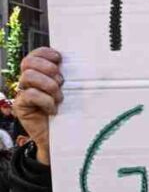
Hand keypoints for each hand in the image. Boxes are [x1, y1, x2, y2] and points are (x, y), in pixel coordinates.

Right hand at [12, 47, 63, 165]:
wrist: (64, 138)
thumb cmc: (71, 113)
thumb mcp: (73, 92)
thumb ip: (71, 78)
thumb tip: (84, 63)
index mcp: (41, 74)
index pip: (35, 55)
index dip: (45, 53)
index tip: (60, 58)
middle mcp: (29, 81)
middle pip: (28, 62)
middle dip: (47, 68)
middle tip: (61, 81)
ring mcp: (23, 93)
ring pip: (28, 76)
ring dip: (48, 85)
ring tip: (59, 98)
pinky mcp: (21, 106)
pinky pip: (30, 94)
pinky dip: (45, 100)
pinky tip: (54, 110)